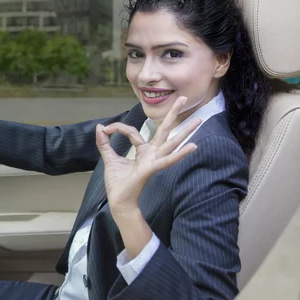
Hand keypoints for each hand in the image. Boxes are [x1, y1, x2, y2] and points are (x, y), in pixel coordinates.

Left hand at [95, 96, 201, 215]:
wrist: (118, 201)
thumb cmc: (118, 183)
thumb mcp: (109, 159)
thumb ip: (104, 143)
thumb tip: (100, 127)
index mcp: (142, 151)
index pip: (133, 131)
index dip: (118, 128)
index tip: (106, 130)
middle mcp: (152, 154)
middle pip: (164, 130)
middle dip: (173, 114)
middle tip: (184, 98)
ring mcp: (154, 161)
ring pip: (171, 142)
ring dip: (186, 131)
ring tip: (199, 120)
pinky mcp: (152, 169)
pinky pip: (167, 160)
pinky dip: (180, 154)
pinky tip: (193, 146)